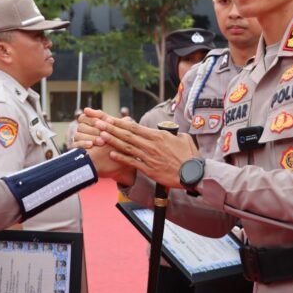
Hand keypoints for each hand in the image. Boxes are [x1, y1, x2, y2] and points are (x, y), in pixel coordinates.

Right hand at [73, 114, 135, 184]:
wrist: (114, 169)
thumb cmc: (118, 152)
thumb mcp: (121, 140)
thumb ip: (122, 129)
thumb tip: (129, 119)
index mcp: (91, 127)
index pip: (88, 117)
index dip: (97, 117)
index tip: (109, 120)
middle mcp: (83, 133)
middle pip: (82, 124)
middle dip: (95, 128)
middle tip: (105, 132)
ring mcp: (78, 142)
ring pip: (78, 134)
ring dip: (90, 136)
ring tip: (101, 142)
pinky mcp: (75, 152)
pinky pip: (74, 145)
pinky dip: (82, 144)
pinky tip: (90, 145)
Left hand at [84, 108, 198, 187]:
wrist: (193, 173)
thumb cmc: (189, 156)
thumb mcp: (182, 138)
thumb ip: (172, 133)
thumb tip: (167, 131)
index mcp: (158, 136)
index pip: (136, 127)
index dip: (121, 123)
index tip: (110, 118)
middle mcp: (151, 145)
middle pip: (128, 135)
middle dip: (112, 128)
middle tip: (99, 123)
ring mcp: (149, 157)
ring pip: (127, 147)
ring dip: (113, 140)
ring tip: (100, 135)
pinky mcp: (149, 169)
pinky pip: (132, 162)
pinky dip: (121, 158)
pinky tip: (111, 153)